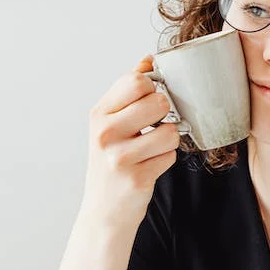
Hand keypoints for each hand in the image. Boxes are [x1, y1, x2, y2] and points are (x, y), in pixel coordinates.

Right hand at [79, 55, 179, 229]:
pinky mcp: (137, 178)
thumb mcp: (111, 123)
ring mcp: (119, 157)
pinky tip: (149, 166)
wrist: (104, 211)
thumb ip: (128, 90)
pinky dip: (166, 160)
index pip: (137, 80)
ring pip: (170, 131)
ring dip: (168, 140)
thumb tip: (148, 58)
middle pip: (158, 101)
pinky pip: (171, 156)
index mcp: (99, 114)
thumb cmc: (112, 160)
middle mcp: (104, 133)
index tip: (149, 101)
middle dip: (165, 114)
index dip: (153, 88)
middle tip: (152, 127)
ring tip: (151, 149)